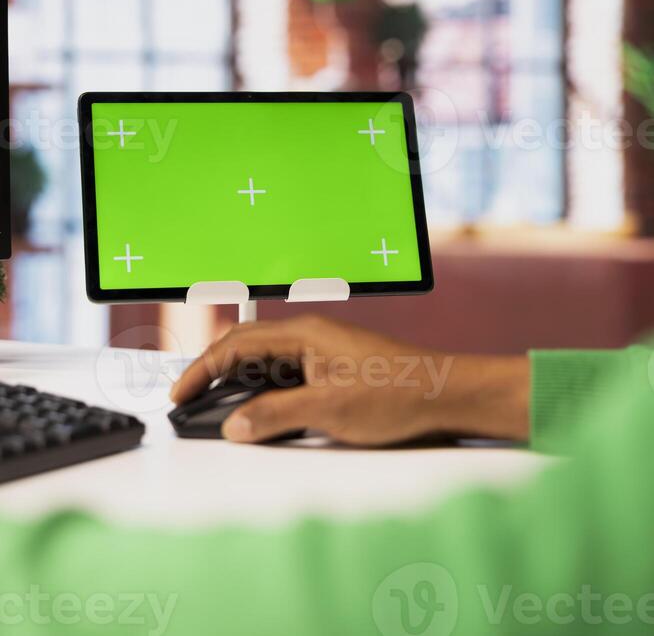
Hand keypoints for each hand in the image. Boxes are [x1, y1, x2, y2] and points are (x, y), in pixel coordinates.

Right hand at [171, 316, 529, 446]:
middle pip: (246, 346)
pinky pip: (286, 373)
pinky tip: (260, 411)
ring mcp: (321, 350)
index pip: (237, 345)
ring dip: (238, 381)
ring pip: (266, 361)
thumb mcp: (329, 410)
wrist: (445, 393)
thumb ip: (276, 415)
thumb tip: (235, 424)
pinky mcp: (333, 367)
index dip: (202, 369)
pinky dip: (264, 390)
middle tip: (188, 399)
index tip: (179, 393)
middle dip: (213, 370)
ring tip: (215, 407)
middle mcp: (309, 335)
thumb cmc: (397, 393)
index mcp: (304, 333)